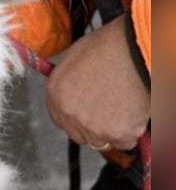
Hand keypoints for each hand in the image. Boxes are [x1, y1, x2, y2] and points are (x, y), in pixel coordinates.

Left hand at [46, 14, 149, 150]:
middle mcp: (69, 113)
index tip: (84, 115)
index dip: (73, 118)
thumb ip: (68, 80)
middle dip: (90, 127)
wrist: (135, 51)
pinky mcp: (118, 134)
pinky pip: (124, 141)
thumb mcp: (74, 59)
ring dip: (110, 131)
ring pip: (100, 141)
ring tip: (122, 109)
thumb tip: (71, 87)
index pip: (58, 119)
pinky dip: (130, 132)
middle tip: (107, 112)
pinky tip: (134, 113)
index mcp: (55, 93)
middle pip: (77, 134)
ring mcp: (93, 127)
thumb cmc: (108, 48)